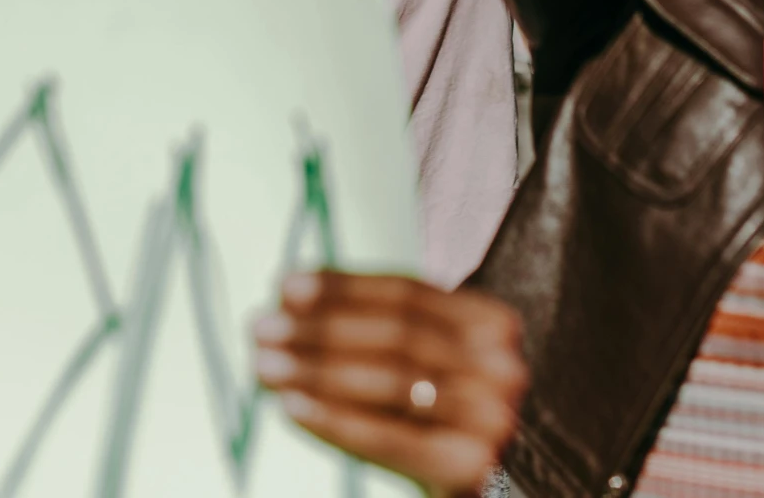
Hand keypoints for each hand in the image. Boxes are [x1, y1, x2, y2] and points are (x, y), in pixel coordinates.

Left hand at [254, 271, 526, 497]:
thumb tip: (286, 294)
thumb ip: (370, 325)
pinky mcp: (470, 465)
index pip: (408, 293)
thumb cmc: (435, 413)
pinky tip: (291, 407)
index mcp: (491, 322)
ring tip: (265, 366)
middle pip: (396, 337)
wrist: (477, 483)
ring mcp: (492, 417)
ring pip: (389, 383)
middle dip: (321, 329)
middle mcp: (502, 365)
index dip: (343, 288)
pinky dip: (334, 420)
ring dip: (317, 371)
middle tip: (261, 328)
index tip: (283, 285)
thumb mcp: (419, 359)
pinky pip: (389, 438)